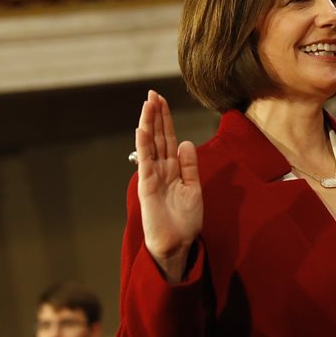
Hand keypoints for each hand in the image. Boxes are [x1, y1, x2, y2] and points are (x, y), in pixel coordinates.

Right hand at [136, 90, 202, 281]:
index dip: (166, 120)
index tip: (162, 100)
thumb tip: (187, 142)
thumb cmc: (185, 219)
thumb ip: (190, 166)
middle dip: (155, 115)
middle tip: (152, 94)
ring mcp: (153, 176)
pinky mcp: (147, 186)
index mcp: (174, 168)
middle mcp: (161, 168)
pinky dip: (144, 145)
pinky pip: (146, 162)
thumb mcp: (194, 188)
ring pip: (150, 145)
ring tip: (147, 105)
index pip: (169, 138)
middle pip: (158, 137)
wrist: (178, 242)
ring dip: (148, 124)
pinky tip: (142, 129)